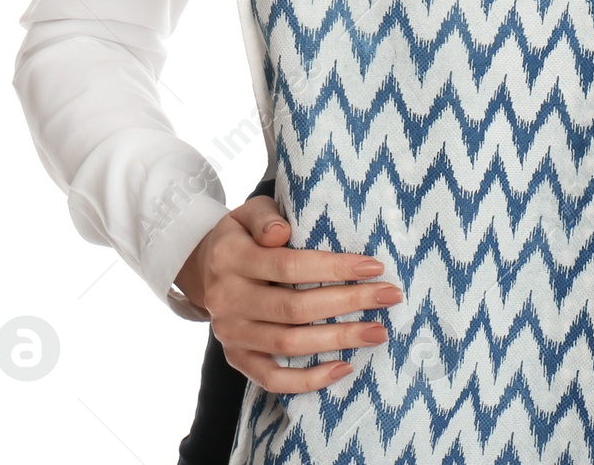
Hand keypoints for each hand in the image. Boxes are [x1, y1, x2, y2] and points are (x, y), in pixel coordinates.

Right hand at [174, 193, 400, 393]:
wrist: (203, 267)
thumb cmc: (244, 234)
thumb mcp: (249, 212)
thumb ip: (266, 218)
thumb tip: (282, 232)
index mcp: (232, 259)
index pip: (289, 266)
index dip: (334, 268)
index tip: (375, 266)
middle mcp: (228, 300)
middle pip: (294, 308)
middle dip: (348, 303)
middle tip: (390, 297)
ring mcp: (231, 334)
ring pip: (288, 344)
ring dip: (337, 340)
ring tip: (378, 332)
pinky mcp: (237, 358)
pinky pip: (271, 378)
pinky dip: (307, 380)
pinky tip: (343, 368)